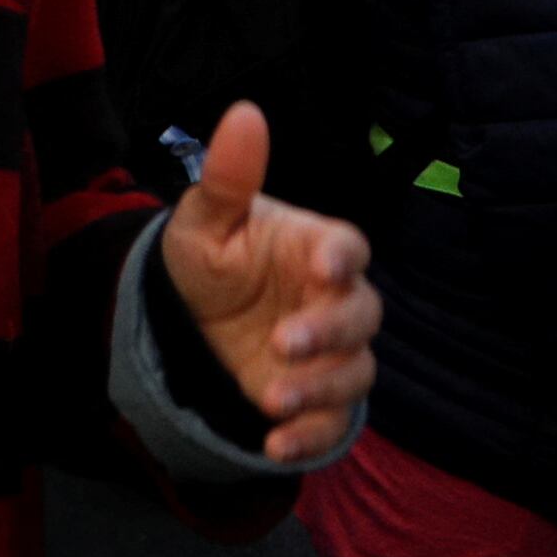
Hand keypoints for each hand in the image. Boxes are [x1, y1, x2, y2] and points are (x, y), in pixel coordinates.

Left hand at [156, 103, 380, 468]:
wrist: (195, 315)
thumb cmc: (214, 256)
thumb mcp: (205, 220)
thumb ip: (229, 177)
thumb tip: (244, 111)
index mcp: (316, 248)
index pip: (349, 247)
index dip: (343, 257)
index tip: (325, 265)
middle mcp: (336, 300)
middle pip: (361, 316)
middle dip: (328, 332)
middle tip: (284, 342)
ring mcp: (333, 352)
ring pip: (353, 372)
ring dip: (319, 389)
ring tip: (271, 397)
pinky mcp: (318, 397)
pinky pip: (333, 421)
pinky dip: (311, 436)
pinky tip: (275, 445)